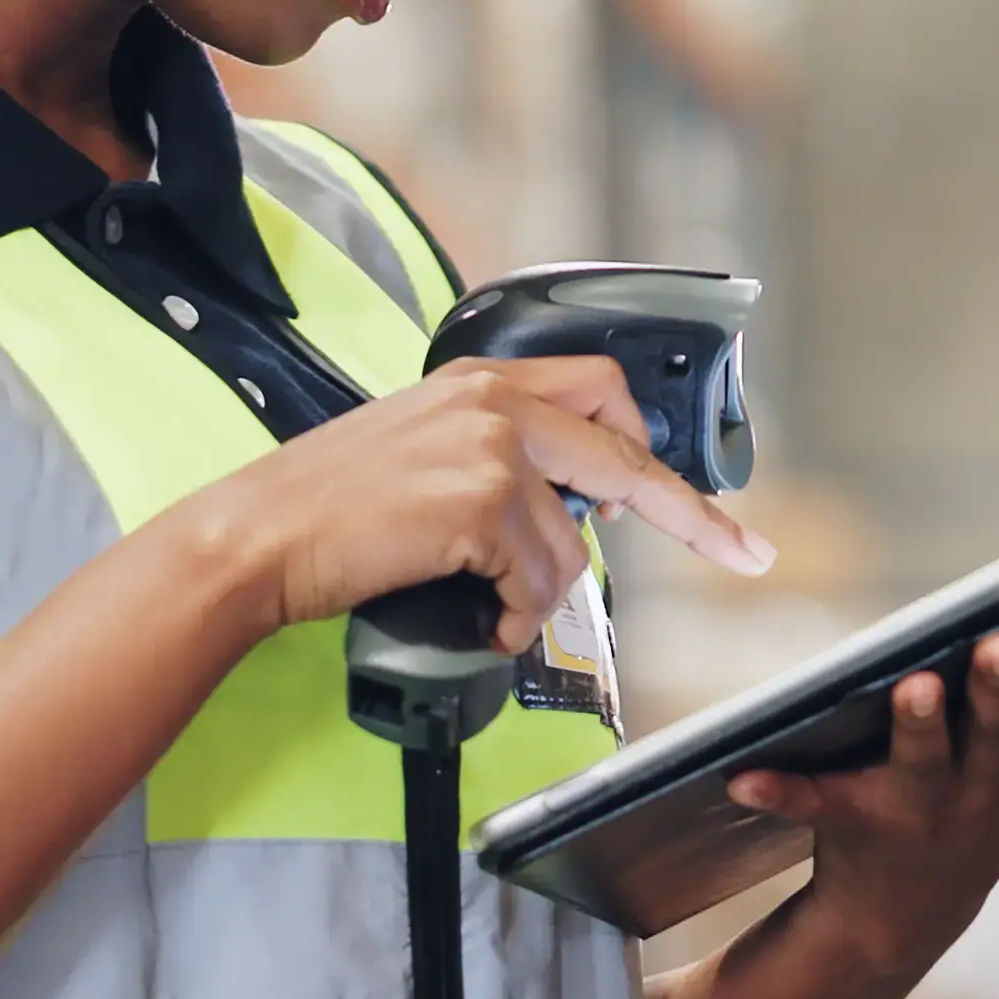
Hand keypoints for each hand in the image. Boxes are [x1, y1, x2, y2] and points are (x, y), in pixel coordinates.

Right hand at [204, 358, 771, 650]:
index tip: (697, 495)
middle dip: (689, 512)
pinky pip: (541, 578)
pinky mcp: (483, 503)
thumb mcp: (420, 445)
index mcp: (481, 378)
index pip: (601, 392)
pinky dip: (519, 615)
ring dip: (545, 593)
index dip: (650, 448)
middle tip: (739, 550)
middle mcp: (494, 400)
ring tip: (497, 609)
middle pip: (626, 452)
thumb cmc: (325, 506)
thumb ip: (494, 452)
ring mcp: (492, 448)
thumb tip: (563, 506)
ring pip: (574, 542)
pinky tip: (487, 620)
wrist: (259, 535)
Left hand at [725, 588, 998, 973]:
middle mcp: (988, 776)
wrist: (909, 913)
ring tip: (915, 683)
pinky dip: (780, 790)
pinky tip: (742, 775)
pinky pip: (816, 803)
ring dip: (920, 723)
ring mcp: (924, 804)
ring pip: (924, 759)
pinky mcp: (855, 822)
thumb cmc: (995, 796)